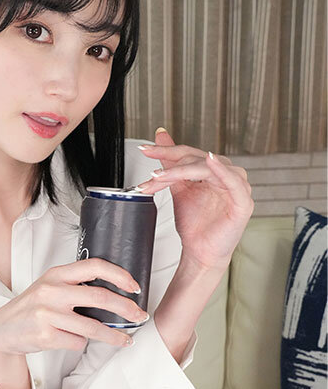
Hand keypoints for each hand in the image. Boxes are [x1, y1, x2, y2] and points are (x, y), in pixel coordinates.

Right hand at [0, 258, 148, 354]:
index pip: (94, 266)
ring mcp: (47, 314)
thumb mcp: (51, 286)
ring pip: (92, 327)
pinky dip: (81, 343)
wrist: (3, 328)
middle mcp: (52, 291)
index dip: (119, 275)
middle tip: (140, 316)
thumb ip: (76, 284)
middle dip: (126, 308)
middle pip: (100, 298)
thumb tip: (116, 292)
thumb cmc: (34, 306)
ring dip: (113, 336)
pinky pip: (77, 342)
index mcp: (57, 274)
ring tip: (125, 340)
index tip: (135, 287)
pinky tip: (76, 341)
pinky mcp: (45, 335)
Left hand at [135, 128, 254, 270]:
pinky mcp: (243, 202)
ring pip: (208, 169)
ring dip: (182, 171)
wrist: (200, 252)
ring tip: (161, 177)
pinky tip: (210, 161)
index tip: (145, 150)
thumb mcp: (178, 188)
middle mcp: (226, 175)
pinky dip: (222, 170)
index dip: (166, 151)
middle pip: (196, 160)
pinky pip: (233, 182)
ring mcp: (237, 187)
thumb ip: (170, 163)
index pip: (189, 154)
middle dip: (169, 168)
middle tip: (150, 175)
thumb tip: (160, 136)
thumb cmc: (194, 224)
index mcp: (213, 170)